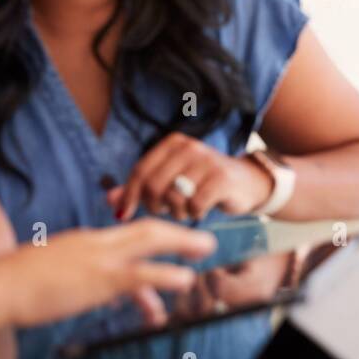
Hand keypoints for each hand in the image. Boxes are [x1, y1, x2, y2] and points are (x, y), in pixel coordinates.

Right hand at [8, 219, 215, 327]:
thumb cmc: (20, 285)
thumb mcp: (58, 275)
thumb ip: (86, 280)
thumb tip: (109, 295)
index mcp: (87, 242)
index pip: (128, 233)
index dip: (154, 234)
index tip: (173, 240)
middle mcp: (97, 244)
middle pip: (147, 229)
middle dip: (178, 233)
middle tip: (204, 240)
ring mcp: (99, 258)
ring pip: (150, 241)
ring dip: (182, 243)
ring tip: (205, 251)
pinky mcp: (98, 278)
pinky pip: (140, 274)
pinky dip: (166, 274)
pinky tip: (184, 279)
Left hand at [110, 132, 272, 221]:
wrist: (247, 183)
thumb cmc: (203, 183)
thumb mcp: (171, 182)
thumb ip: (141, 188)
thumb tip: (110, 200)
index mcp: (173, 143)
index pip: (140, 170)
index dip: (129, 195)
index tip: (124, 215)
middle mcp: (189, 147)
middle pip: (154, 186)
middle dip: (155, 206)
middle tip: (165, 210)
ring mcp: (207, 161)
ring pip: (173, 197)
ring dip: (176, 211)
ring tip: (186, 208)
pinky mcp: (222, 178)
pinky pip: (194, 205)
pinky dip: (194, 214)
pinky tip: (201, 209)